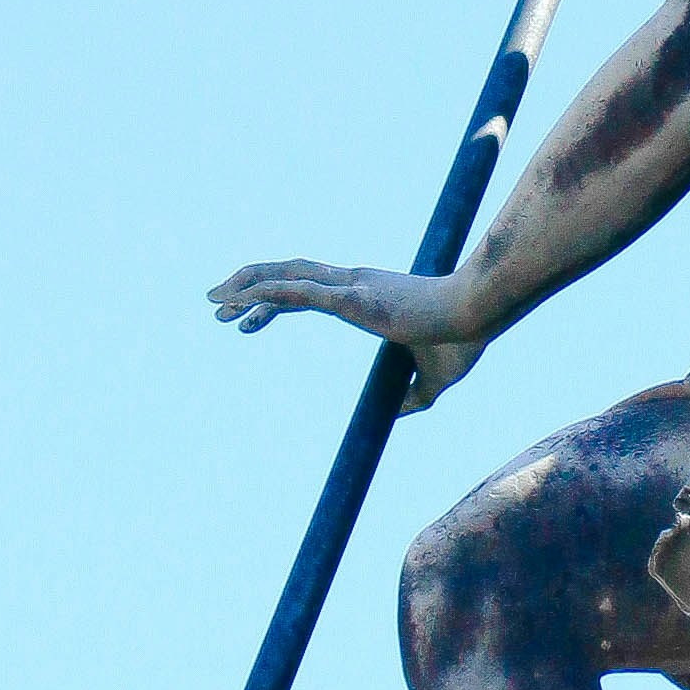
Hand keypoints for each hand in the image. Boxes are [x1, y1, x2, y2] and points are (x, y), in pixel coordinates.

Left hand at [207, 260, 482, 405]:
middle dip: (248, 286)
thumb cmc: (461, 340)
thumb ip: (416, 395)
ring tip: (212, 301)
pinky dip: (267, 294)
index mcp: (365, 295)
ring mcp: (351, 288)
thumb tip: (401, 413)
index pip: (307, 290)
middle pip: (287, 276)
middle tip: (214, 304)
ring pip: (285, 277)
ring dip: (246, 287)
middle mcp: (352, 283)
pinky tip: (241, 304)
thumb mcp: (435, 379)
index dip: (272, 301)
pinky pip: (300, 291)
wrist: (477, 317)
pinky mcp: (354, 298)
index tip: (244, 320)